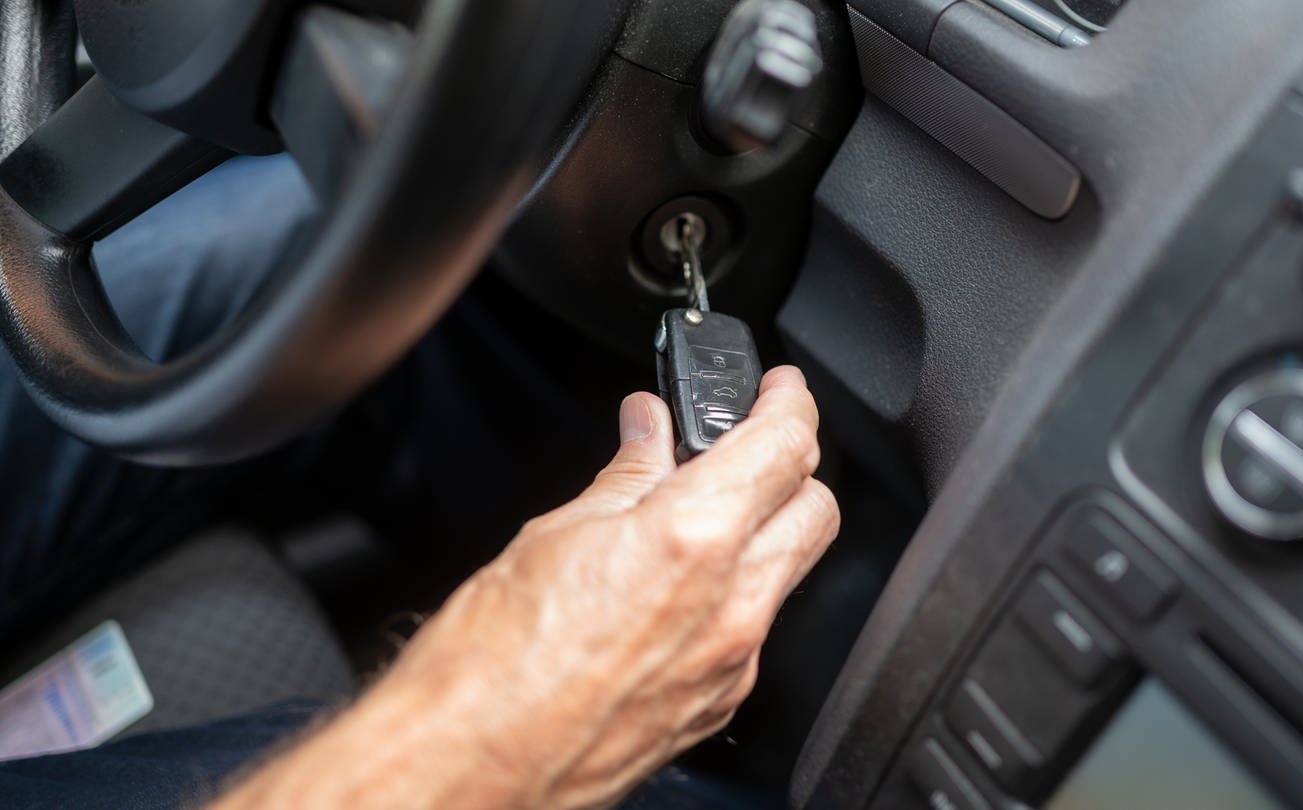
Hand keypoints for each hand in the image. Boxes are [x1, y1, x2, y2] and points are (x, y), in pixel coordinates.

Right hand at [213, 366, 839, 809]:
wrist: (469, 766)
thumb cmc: (488, 665)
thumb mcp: (553, 536)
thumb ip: (625, 476)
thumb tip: (648, 432)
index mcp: (693, 540)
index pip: (788, 443)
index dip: (789, 400)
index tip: (777, 388)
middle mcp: (732, 605)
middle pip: (815, 507)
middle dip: (792, 464)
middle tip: (744, 444)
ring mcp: (732, 662)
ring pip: (792, 570)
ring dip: (766, 528)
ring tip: (700, 510)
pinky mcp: (717, 704)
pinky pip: (756, 628)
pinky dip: (736, 590)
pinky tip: (681, 581)